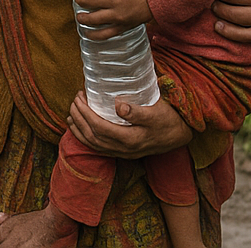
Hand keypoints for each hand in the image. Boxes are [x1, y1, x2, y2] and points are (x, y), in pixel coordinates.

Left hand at [65, 91, 192, 158]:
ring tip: (70, 114)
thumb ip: (136, 111)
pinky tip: (80, 130)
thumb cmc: (169, 120)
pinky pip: (99, 149)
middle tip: (74, 101)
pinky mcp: (124, 152)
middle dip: (79, 118)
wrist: (180, 135)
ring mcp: (123, 153)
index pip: (99, 128)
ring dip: (78, 130)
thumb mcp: (156, 113)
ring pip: (94, 145)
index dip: (85, 113)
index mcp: (130, 139)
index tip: (79, 97)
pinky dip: (86, 140)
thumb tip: (117, 105)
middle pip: (93, 136)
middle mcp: (124, 149)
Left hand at [73, 0, 150, 38]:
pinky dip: (100, 36)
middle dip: (81, 16)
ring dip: (88, 29)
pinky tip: (95, 35)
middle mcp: (115, 12)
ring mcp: (121, 22)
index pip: (88, 0)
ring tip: (83, 26)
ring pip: (99, 31)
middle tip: (78, 12)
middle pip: (91, 18)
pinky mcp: (127, 28)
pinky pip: (110, 35)